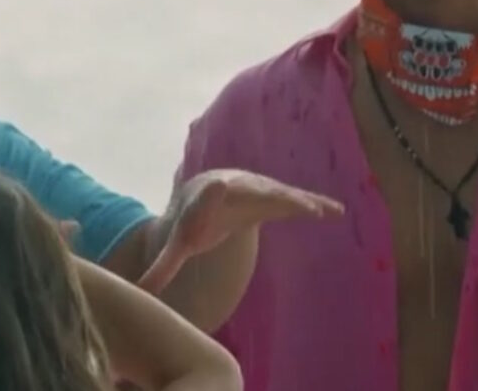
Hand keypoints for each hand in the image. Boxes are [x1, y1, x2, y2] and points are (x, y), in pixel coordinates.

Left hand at [137, 169, 343, 292]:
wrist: (211, 192)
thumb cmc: (194, 220)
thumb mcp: (179, 242)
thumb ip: (163, 265)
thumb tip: (139, 292)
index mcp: (206, 197)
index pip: (208, 195)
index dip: (212, 194)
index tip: (220, 187)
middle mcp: (234, 186)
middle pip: (250, 190)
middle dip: (265, 194)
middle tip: (284, 200)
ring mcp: (258, 189)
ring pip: (277, 193)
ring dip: (296, 200)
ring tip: (316, 212)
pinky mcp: (276, 196)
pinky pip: (296, 200)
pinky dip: (315, 203)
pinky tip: (338, 211)